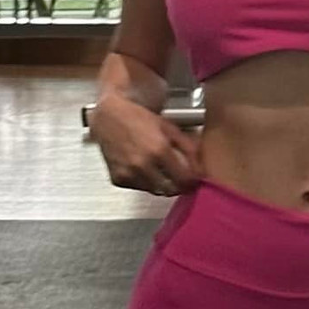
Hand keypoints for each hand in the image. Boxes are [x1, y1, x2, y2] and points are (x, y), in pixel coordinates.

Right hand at [89, 93, 203, 197]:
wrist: (108, 117)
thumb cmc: (138, 118)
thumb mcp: (169, 128)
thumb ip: (188, 148)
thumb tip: (200, 167)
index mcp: (159, 150)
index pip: (184, 179)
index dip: (192, 181)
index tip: (194, 179)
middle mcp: (143, 165)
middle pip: (170, 190)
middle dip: (179, 185)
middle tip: (181, 177)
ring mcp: (129, 174)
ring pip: (155, 191)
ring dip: (162, 185)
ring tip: (161, 170)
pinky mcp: (118, 179)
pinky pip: (139, 188)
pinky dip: (145, 182)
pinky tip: (144, 169)